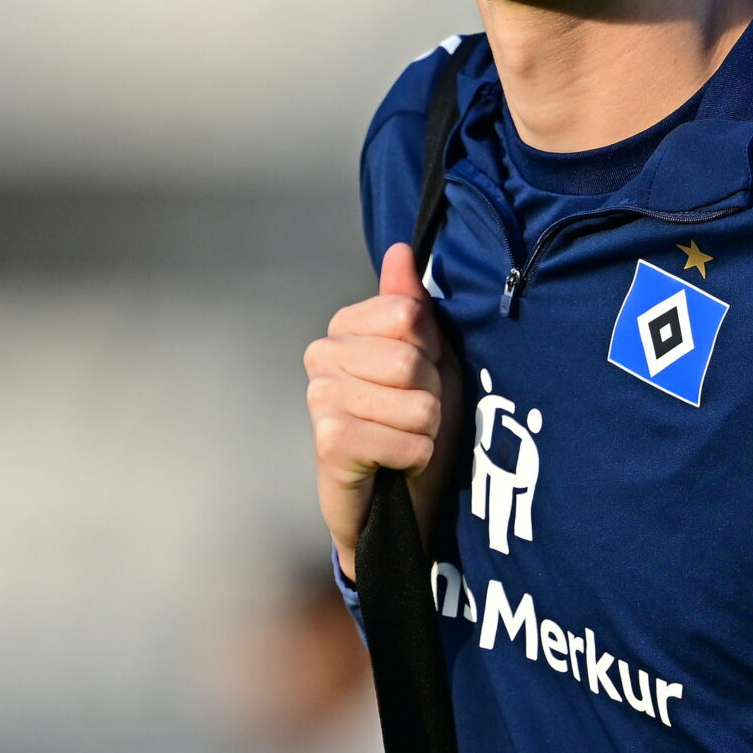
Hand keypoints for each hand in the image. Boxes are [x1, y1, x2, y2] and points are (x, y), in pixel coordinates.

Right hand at [304, 243, 455, 580]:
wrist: (399, 503)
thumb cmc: (413, 426)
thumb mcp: (427, 358)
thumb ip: (410, 304)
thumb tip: (400, 249)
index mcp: (344, 328)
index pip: (408, 313)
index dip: (432, 350)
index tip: (420, 377)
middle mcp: (322, 356)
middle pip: (412, 359)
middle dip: (431, 395)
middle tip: (413, 416)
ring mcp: (320, 398)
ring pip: (416, 402)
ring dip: (426, 431)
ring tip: (403, 440)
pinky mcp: (329, 442)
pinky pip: (405, 440)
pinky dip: (415, 457)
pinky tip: (393, 465)